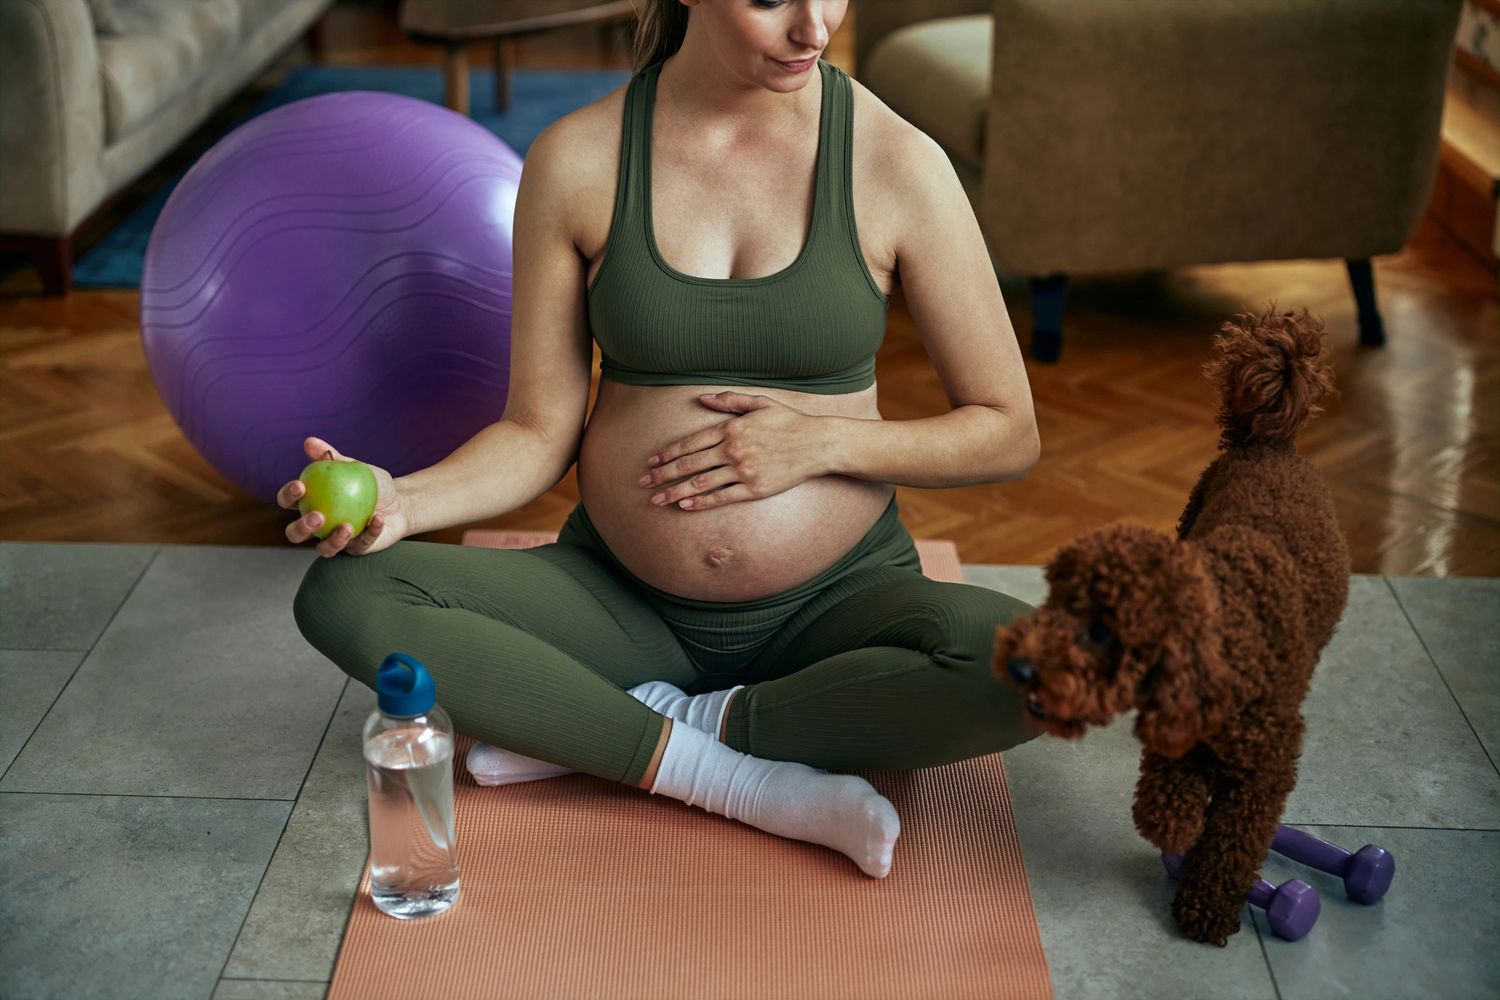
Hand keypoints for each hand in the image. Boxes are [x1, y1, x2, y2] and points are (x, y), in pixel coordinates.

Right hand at [278, 436, 411, 557]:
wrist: (400, 502)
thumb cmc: (371, 484)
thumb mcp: (353, 467)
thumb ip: (332, 458)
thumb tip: (309, 442)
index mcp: (311, 504)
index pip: (289, 502)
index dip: (288, 496)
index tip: (300, 486)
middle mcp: (318, 526)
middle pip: (295, 534)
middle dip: (301, 528)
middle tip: (318, 516)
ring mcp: (336, 540)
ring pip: (324, 549)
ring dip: (333, 541)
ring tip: (347, 526)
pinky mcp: (357, 549)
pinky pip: (360, 545)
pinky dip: (369, 533)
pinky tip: (377, 520)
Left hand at [638, 391, 828, 509]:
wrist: (818, 443)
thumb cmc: (789, 421)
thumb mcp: (759, 403)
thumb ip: (729, 401)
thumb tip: (701, 398)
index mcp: (731, 428)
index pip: (691, 443)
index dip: (668, 453)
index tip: (652, 461)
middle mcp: (733, 449)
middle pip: (689, 464)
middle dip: (663, 474)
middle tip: (645, 482)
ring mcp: (743, 471)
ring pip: (701, 483)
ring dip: (676, 492)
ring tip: (658, 499)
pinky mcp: (754, 488)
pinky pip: (722, 497)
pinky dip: (702, 502)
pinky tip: (685, 506)